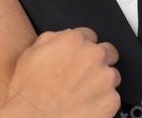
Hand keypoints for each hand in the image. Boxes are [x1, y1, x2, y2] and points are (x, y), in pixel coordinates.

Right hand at [0, 27, 120, 117]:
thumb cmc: (29, 92)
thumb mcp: (30, 52)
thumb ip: (52, 39)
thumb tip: (62, 37)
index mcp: (74, 41)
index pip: (89, 35)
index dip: (83, 47)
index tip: (80, 56)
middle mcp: (93, 56)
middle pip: (108, 52)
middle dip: (98, 61)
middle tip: (85, 75)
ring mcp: (105, 79)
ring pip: (112, 75)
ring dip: (101, 82)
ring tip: (82, 93)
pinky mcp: (111, 100)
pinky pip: (113, 97)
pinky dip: (102, 101)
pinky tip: (85, 105)